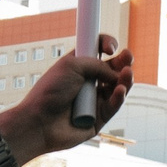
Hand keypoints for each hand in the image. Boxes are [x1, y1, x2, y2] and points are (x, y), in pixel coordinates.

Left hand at [7, 37, 134, 152]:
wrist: (39, 121)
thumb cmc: (49, 92)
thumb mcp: (71, 65)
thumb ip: (97, 64)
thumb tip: (115, 73)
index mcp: (78, 66)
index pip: (98, 51)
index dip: (106, 46)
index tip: (110, 48)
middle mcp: (87, 82)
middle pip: (112, 68)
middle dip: (123, 62)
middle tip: (128, 57)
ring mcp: (94, 100)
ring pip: (117, 87)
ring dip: (125, 79)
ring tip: (127, 73)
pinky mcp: (99, 118)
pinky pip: (114, 105)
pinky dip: (119, 97)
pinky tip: (120, 90)